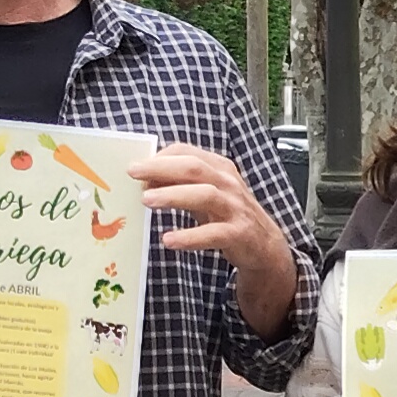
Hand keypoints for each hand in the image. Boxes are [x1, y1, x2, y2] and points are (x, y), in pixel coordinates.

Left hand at [134, 141, 301, 334]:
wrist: (263, 244)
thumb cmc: (226, 214)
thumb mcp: (205, 193)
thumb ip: (180, 183)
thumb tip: (145, 179)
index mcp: (218, 168)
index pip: (187, 152)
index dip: (160, 157)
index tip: (135, 166)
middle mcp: (228, 183)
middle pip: (194, 167)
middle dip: (161, 168)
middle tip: (133, 172)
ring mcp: (235, 207)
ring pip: (205, 195)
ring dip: (173, 195)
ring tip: (147, 200)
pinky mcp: (239, 233)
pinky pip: (214, 233)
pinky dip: (191, 236)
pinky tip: (169, 240)